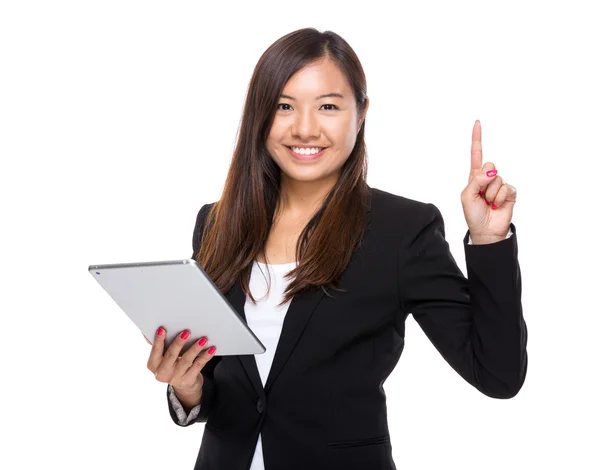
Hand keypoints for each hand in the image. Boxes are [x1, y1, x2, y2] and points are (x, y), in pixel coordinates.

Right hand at [146, 327, 216, 394]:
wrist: (183, 385)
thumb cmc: (172, 364)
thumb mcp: (163, 357)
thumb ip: (159, 344)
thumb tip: (154, 329)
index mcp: (153, 364)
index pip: (155, 351)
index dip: (158, 340)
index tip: (162, 329)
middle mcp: (162, 372)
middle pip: (171, 355)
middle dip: (179, 343)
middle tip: (186, 332)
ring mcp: (175, 378)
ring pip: (186, 360)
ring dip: (195, 348)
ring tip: (203, 340)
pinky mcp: (188, 380)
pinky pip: (198, 366)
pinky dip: (205, 356)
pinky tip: (211, 349)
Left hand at [461, 120, 516, 242]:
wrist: (486, 230)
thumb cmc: (473, 214)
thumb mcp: (467, 196)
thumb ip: (476, 180)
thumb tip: (491, 171)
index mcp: (475, 177)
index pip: (476, 154)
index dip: (477, 139)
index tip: (477, 122)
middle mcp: (488, 178)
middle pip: (489, 165)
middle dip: (484, 181)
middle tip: (481, 195)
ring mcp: (499, 184)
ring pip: (497, 178)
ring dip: (491, 193)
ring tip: (488, 203)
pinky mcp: (510, 192)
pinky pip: (507, 187)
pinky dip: (500, 197)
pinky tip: (497, 205)